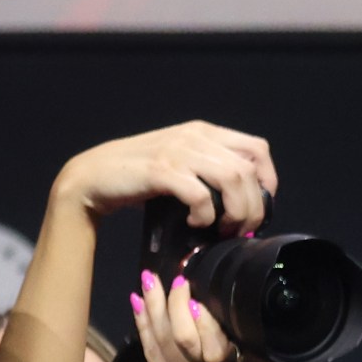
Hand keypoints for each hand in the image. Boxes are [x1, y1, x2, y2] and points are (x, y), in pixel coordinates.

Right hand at [52, 121, 276, 233]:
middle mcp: (194, 137)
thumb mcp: (184, 165)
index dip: (268, 180)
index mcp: (204, 132)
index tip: (260, 207)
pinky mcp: (159, 170)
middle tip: (241, 229)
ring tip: (222, 229)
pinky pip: (200, 194)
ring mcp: (177, 151)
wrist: (93, 177)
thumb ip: (213, 172)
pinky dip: (205, 215)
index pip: (258, 148)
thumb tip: (250, 204)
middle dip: (254, 207)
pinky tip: (195, 223)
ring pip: (232, 178)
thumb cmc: (142, 177)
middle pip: (249, 170)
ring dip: (235, 212)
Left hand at [129, 270, 269, 361]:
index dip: (200, 318)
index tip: (193, 292)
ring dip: (151, 309)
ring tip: (148, 281)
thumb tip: (232, 296)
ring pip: (160, 344)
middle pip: (181, 341)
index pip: (212, 345)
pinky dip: (142, 326)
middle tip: (172, 280)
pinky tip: (137, 303)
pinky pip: (150, 354)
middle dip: (172, 306)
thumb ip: (248, 336)